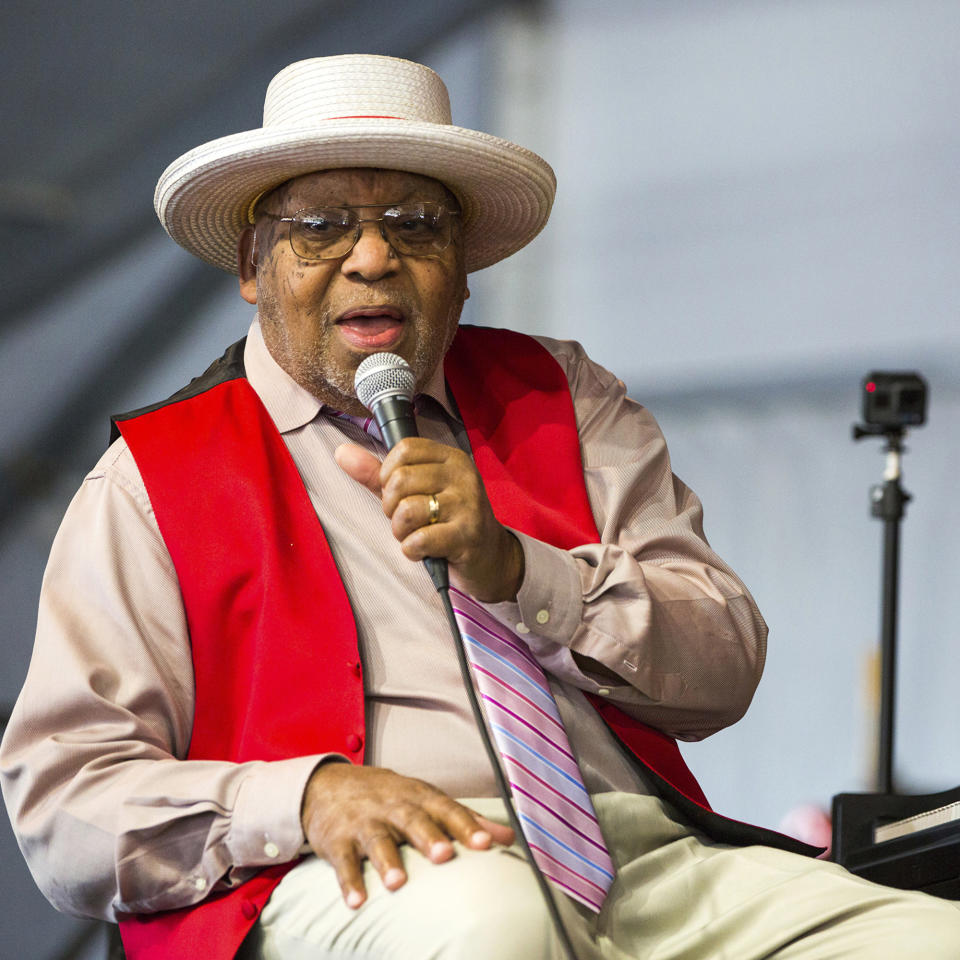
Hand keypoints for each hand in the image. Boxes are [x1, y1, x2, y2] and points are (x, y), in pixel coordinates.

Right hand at [301, 763, 514, 907]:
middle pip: (413, 820)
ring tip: (398, 883)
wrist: (328, 784)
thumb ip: (465, 818)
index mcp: (419, 797)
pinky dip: (349, 881)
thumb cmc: (389, 796)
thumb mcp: (425, 799)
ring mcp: (364, 822)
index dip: (467, 825)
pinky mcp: (337, 840)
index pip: (447, 809)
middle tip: (445, 854)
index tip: (487, 843)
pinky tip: (357, 902)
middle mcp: (393, 807)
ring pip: (377, 840)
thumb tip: (509, 837)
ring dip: (387, 861)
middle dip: (429, 837)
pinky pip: (343, 862)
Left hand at [335, 439, 524, 601]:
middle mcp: (462, 476)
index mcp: (450, 458)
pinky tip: (423, 551)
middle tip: (405, 519)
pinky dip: (411, 550)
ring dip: (400, 531)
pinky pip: (420, 539)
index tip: (396, 493)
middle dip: (391, 507)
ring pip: (408, 510)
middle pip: (401, 480)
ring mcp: (467, 505)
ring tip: (414, 535)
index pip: (405, 449)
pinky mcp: (468, 536)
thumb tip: (341, 452)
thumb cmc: (447, 521)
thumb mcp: (415, 492)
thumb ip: (377, 474)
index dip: (388, 473)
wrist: (490, 557)